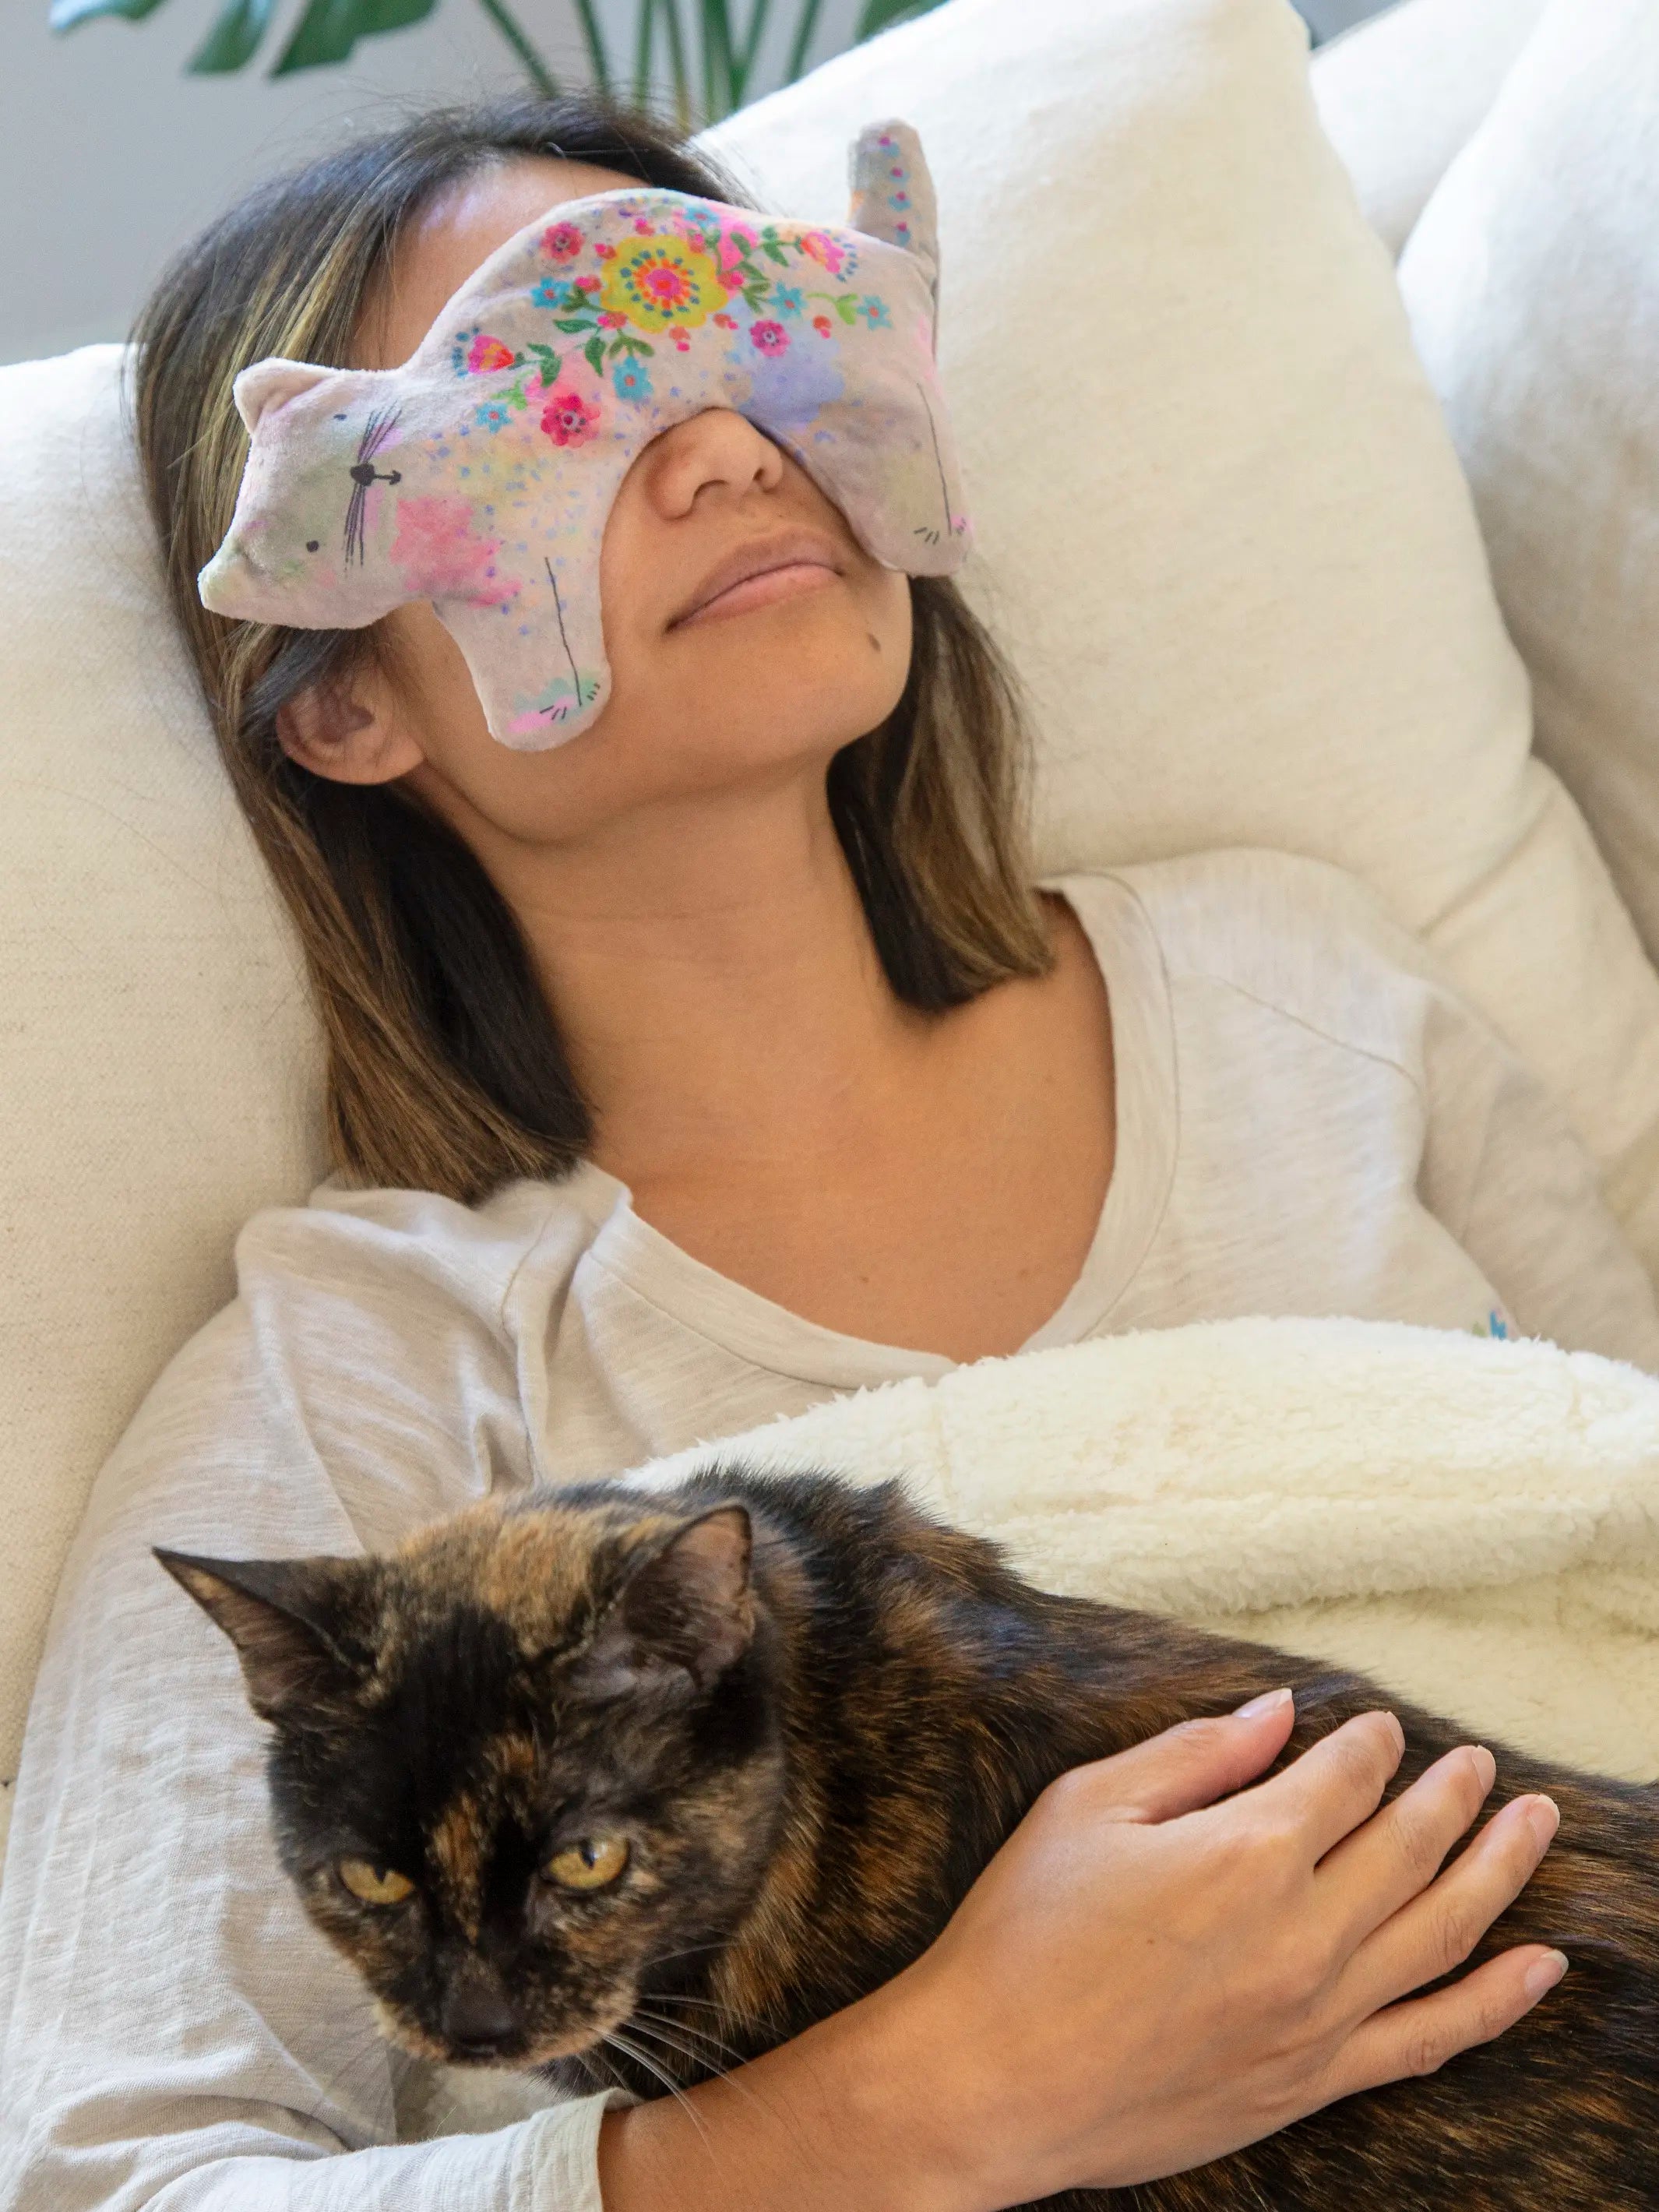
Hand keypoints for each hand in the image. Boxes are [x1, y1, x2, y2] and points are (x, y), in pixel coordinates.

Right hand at [880, 1690, 1563, 2207]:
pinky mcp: (1314, 2079)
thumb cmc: (1024, 1935)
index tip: (1379, 1726)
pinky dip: (1497, 2001)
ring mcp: (1318, 2014)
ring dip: (1500, 1870)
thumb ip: (1194, 1754)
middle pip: (1410, 1845)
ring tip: (1533, 1825)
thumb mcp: (1087, 1809)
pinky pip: (1432, 2036)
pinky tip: (1538, 1968)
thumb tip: (1275, 1714)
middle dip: (1453, 1794)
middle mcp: (1302, 1932)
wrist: (994, 2082)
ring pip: (1443, 1930)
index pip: (1344, 1779)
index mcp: (1246, 1852)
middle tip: (1480, 1764)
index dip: (1369, 1744)